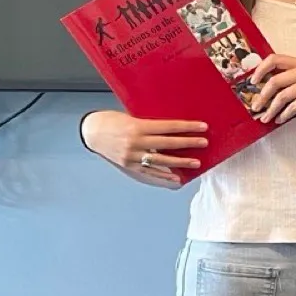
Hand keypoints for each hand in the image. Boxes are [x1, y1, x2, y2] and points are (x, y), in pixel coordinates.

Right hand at [81, 111, 208, 188]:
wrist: (91, 131)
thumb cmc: (112, 120)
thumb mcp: (131, 117)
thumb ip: (149, 125)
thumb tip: (172, 129)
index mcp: (138, 126)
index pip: (168, 127)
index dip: (187, 127)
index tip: (203, 127)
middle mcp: (136, 142)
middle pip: (168, 143)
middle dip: (188, 143)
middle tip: (204, 142)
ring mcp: (132, 156)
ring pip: (161, 160)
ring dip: (181, 162)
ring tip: (196, 163)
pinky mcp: (129, 165)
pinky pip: (149, 172)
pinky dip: (163, 175)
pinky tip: (176, 177)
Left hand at [249, 54, 295, 126]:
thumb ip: (288, 78)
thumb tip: (262, 87)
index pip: (274, 59)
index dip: (260, 69)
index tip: (253, 81)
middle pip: (275, 81)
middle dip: (262, 96)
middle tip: (255, 106)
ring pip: (281, 96)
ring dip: (271, 109)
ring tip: (265, 117)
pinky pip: (291, 107)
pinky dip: (283, 115)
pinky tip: (280, 119)